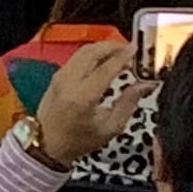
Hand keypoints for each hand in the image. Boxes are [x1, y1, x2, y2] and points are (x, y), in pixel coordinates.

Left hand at [32, 37, 143, 167]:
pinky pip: (76, 58)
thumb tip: (145, 84)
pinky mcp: (56, 76)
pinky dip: (92, 54)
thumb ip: (129, 102)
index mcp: (83, 96)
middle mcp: (68, 82)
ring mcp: (60, 77)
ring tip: (119, 54)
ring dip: (102, 49)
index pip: (106, 68)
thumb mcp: (110, 127)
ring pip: (82, 51)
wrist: (47, 145)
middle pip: (92, 52)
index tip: (136, 49)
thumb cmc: (79, 140)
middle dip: (112, 46)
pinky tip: (104, 61)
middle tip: (128, 49)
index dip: (123, 56)